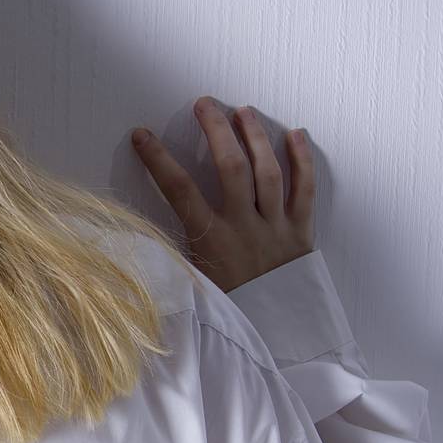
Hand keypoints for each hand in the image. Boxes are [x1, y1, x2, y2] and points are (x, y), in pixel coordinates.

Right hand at [130, 97, 314, 291]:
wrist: (278, 338)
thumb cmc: (229, 310)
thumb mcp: (191, 283)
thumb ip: (172, 254)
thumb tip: (137, 234)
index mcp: (211, 241)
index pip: (179, 190)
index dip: (158, 159)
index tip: (141, 135)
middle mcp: (244, 228)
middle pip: (230, 168)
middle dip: (216, 131)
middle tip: (204, 104)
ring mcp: (275, 228)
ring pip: (268, 172)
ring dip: (255, 137)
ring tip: (244, 111)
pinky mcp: (301, 233)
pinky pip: (305, 191)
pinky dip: (302, 161)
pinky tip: (295, 135)